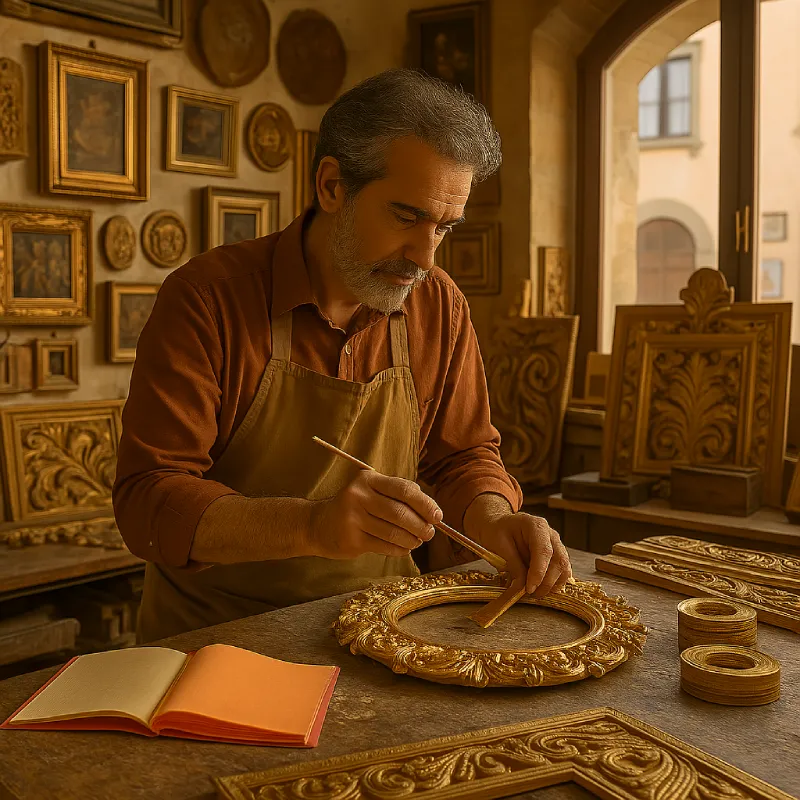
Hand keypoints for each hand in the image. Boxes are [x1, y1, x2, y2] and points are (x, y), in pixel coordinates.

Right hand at [308, 470, 440, 559]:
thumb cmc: (355, 506)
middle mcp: (358, 496)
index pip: (404, 489)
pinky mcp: (351, 539)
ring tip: (417, 541)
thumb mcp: (372, 491)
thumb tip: (431, 509)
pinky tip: (404, 548)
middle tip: (429, 533)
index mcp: (368, 479)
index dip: (425, 503)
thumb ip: (399, 494)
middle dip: (421, 525)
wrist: (318, 524)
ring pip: (394, 532)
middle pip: (400, 512)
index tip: (438, 516)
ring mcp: (353, 518)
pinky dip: (399, 549)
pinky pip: (384, 546)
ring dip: (412, 539)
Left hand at [479, 513, 571, 596]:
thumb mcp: (498, 545)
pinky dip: (553, 584)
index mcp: (536, 526)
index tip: (530, 588)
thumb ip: (513, 565)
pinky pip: (562, 572)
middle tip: (531, 595)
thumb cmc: (497, 532)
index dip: (539, 572)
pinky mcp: (556, 556)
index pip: (544, 550)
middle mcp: (550, 535)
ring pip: (564, 568)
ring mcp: (556, 545)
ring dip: (552, 585)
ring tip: (535, 593)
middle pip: (559, 561)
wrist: (498, 526)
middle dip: (546, 582)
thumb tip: (521, 587)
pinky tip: (540, 589)